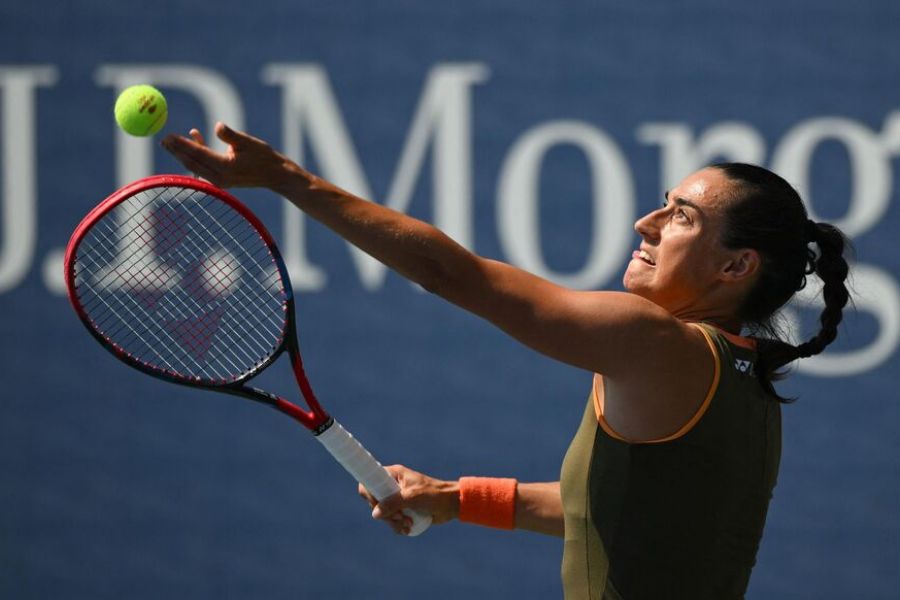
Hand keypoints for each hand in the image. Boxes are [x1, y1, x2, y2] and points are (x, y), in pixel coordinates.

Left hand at [161, 122, 301, 189]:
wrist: (276, 176)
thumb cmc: (265, 157)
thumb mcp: (248, 142)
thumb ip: (230, 135)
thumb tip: (217, 126)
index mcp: (225, 168)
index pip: (198, 154)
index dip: (181, 145)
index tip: (168, 136)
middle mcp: (219, 177)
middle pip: (191, 163)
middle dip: (176, 151)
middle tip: (162, 139)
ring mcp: (219, 181)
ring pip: (195, 165)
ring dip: (183, 153)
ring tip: (170, 141)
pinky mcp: (221, 180)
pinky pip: (203, 166)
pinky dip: (197, 154)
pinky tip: (195, 136)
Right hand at [359, 465, 459, 535]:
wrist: (451, 505)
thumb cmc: (434, 495)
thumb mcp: (412, 497)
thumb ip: (393, 503)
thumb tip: (375, 514)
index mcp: (394, 475)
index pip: (371, 479)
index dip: (369, 492)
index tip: (377, 504)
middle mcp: (393, 486)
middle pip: (375, 501)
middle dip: (386, 513)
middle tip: (400, 516)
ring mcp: (397, 499)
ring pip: (383, 514)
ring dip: (393, 523)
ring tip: (407, 523)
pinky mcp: (402, 510)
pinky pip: (392, 521)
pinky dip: (398, 527)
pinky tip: (408, 527)